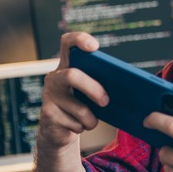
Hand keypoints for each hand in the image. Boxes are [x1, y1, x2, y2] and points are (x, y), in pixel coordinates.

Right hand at [37, 32, 108, 150]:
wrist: (58, 131)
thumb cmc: (80, 107)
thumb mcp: (89, 92)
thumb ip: (100, 82)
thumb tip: (124, 85)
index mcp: (67, 66)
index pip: (68, 42)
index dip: (79, 40)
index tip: (94, 48)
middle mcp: (54, 77)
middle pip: (72, 75)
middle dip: (93, 89)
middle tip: (106, 101)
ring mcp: (49, 95)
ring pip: (79, 108)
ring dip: (92, 118)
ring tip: (92, 120)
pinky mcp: (48, 114)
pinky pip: (75, 124)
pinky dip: (83, 127)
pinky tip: (78, 126)